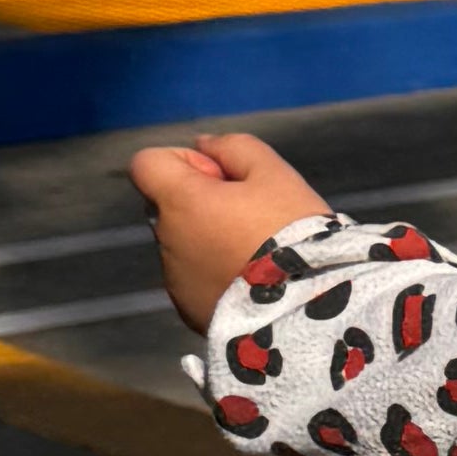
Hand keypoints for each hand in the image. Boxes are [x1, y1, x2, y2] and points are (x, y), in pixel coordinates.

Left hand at [128, 129, 333, 332]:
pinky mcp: (189, 309)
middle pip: (169, 205)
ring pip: (183, 244)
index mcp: (179, 202)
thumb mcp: (274, 173)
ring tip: (257, 255)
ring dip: (209, 240)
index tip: (223, 180)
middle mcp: (166, 240)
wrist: (309, 305)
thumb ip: (234, 148)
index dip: (183, 162)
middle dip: (201, 202)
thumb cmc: (291, 231)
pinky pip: (195, 279)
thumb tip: (204, 145)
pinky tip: (253, 282)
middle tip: (251, 217)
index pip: (147, 164)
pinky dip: (216, 274)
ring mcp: (175, 280)